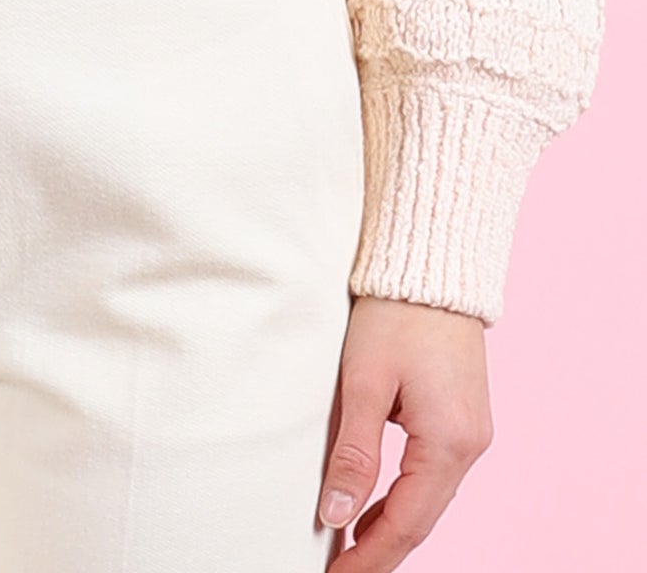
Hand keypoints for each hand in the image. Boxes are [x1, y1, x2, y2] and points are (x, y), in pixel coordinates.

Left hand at [320, 294, 493, 569]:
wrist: (432, 266)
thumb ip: (354, 453)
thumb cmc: (396, 315)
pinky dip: (404, 495)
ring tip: (348, 548)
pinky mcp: (463, 417)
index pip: (408, 521)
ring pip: (429, 497)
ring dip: (391, 524)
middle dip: (381, 549)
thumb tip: (336, 516)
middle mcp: (471, 444)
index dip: (371, 556)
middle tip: (339, 571)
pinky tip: (374, 505)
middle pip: (423, 516)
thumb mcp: (365, 382)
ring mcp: (472, 432)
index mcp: (449, 441)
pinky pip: (433, 473)